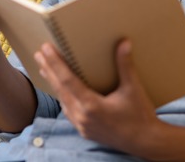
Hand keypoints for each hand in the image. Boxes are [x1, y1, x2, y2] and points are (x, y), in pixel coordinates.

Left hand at [35, 39, 161, 153]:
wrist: (145, 142)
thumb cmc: (140, 115)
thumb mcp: (133, 88)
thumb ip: (125, 65)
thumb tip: (124, 43)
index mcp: (91, 105)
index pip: (67, 80)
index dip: (55, 63)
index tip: (46, 49)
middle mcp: (82, 117)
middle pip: (60, 89)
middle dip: (48, 70)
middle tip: (39, 54)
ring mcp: (82, 125)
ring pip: (62, 100)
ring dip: (53, 83)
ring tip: (45, 69)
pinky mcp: (85, 130)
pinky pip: (68, 110)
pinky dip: (62, 96)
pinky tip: (61, 91)